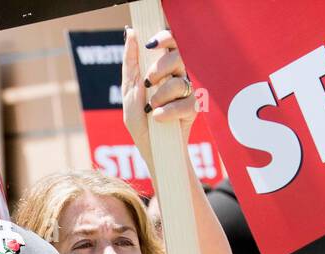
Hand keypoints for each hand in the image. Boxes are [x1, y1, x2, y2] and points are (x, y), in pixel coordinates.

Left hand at [122, 28, 198, 172]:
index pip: (169, 43)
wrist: (152, 149)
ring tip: (152, 108)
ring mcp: (188, 91)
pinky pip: (186, 103)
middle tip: (149, 81)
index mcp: (163, 68)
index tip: (152, 44)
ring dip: (161, 95)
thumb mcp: (129, 92)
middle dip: (161, 67)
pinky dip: (169, 111)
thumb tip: (131, 33)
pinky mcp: (194, 108)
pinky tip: (158, 118)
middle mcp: (178, 76)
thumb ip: (131, 64)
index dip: (164, 38)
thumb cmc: (140, 121)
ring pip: (180, 81)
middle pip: (178, 56)